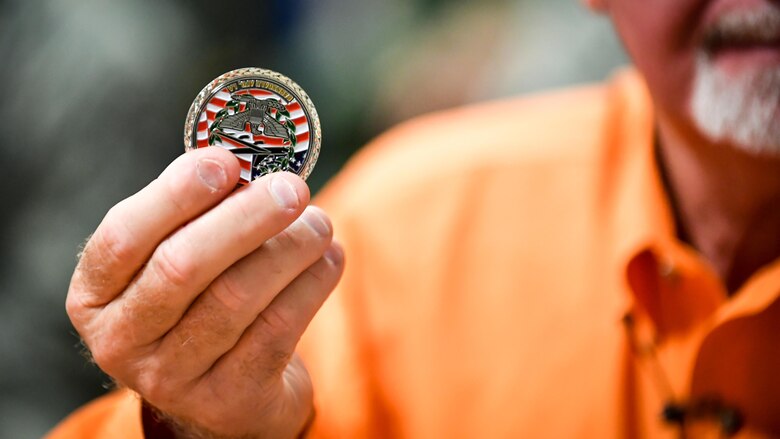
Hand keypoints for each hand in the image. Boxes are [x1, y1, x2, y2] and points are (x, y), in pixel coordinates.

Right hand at [67, 147, 343, 437]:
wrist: (225, 394)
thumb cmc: (201, 303)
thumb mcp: (180, 261)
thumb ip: (200, 216)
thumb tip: (252, 161)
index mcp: (96, 296)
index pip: (122, 237)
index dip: (175, 194)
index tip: (226, 161)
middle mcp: (123, 340)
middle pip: (182, 267)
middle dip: (245, 218)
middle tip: (292, 188)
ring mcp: (172, 377)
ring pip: (236, 298)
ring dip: (289, 249)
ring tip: (319, 222)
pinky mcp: (228, 399)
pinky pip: (277, 330)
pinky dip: (311, 284)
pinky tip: (329, 258)